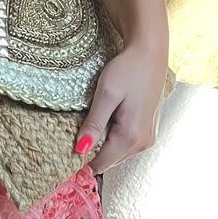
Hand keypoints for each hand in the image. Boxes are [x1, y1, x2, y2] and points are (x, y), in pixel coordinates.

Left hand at [76, 41, 169, 175]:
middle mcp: (143, 143)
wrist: (150, 54)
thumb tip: (80, 150)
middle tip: (81, 127)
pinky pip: (126, 143)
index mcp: (130, 136)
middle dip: (93, 150)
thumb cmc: (127, 70)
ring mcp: (148, 138)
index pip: (101, 164)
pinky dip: (113, 136)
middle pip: (109, 160)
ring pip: (117, 153)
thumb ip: (94, 124)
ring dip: (103, 143)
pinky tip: (109, 118)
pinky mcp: (148, 131)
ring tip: (97, 118)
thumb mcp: (106, 94)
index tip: (67, 148)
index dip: (82, 160)